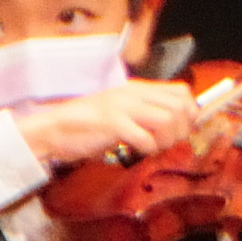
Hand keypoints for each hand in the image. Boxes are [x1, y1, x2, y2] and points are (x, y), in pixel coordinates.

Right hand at [14, 77, 217, 169]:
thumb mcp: (121, 111)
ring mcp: (122, 108)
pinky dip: (148, 149)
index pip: (181, 91)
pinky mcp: (112, 124)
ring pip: (168, 120)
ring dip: (166, 140)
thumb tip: (180, 123)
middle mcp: (132, 95)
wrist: (51, 130)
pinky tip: (137, 150)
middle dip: (182, 129)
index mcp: (136, 90)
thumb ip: (147, 112)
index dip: (190, 111)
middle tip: (167, 141)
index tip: (183, 128)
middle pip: (180, 106)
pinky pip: (147, 138)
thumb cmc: (87, 126)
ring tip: (152, 147)